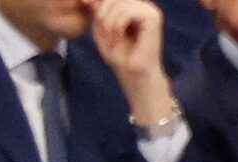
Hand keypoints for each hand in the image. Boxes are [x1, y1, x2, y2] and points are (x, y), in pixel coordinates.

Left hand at [89, 0, 173, 120]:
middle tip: (102, 35)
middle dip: (102, 13)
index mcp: (133, 7)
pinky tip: (117, 40)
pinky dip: (117, 26)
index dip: (98, 1)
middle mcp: (143, 6)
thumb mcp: (102, 32)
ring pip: (120, 3)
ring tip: (110, 41)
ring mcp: (149, 10)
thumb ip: (98, 13)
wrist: (135, 78)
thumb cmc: (121, 59)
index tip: (83, 3)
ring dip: (109, 23)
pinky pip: (127, 12)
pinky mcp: (153, 17)